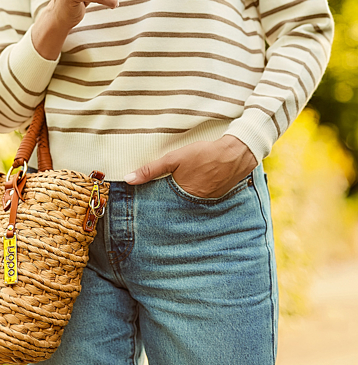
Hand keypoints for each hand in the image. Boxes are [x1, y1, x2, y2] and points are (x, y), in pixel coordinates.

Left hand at [123, 135, 257, 197]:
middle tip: (155, 207)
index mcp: (182, 196)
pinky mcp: (216, 198)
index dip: (153, 207)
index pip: (162, 207)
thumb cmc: (203, 154)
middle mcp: (194, 203)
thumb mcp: (174, 158)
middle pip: (175, 207)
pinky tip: (193, 190)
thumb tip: (128, 179)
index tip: (143, 210)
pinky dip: (195, 197)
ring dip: (180, 202)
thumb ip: (151, 169)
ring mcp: (207, 202)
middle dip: (166, 207)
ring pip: (188, 205)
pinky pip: (201, 201)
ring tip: (172, 199)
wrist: (235, 154)